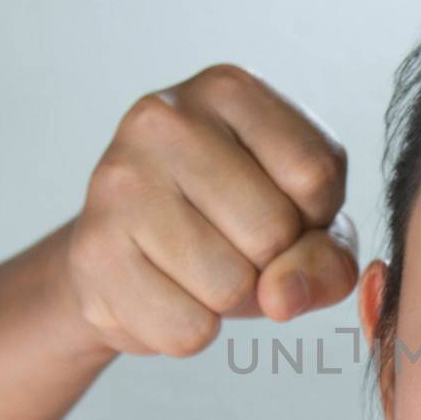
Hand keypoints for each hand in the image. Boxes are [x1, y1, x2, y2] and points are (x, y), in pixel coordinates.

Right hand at [60, 64, 358, 357]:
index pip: (316, 174)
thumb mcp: (307, 228)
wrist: (125, 262)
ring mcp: (119, 182)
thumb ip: (328, 259)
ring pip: (230, 286)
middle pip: (273, 232)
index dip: (314, 217)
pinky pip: (186, 329)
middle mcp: (165, 120)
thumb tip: (282, 297)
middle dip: (270, 265)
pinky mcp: (92, 251)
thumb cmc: (233, 230)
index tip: (278, 206)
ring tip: (198, 269)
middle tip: (232, 246)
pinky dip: (190, 330)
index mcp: (228, 89)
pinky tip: (165, 293)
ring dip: (230, 302)